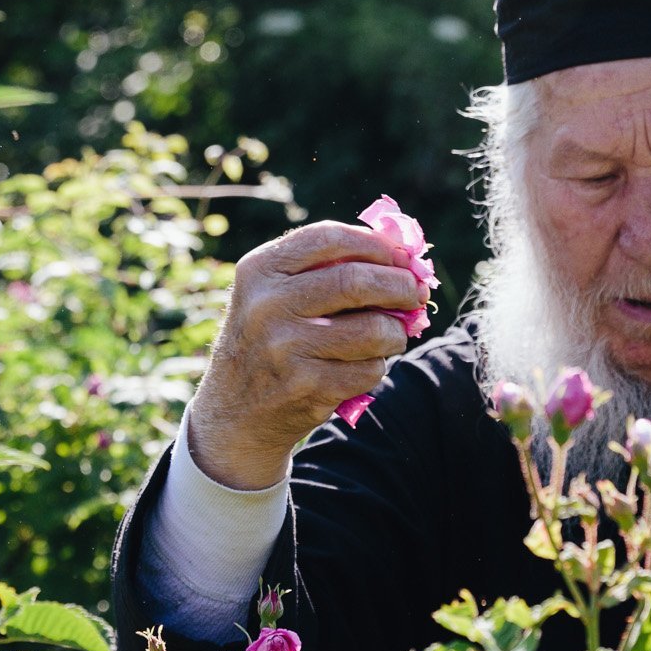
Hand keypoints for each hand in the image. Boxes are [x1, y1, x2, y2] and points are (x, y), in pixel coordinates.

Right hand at [183, 221, 431, 489]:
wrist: (235, 412)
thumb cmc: (270, 340)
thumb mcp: (273, 295)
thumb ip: (325, 270)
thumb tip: (404, 258)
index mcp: (260, 269)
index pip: (328, 238)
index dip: (375, 245)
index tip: (399, 257)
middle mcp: (268, 304)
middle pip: (356, 281)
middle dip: (400, 286)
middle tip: (416, 294)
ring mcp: (285, 347)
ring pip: (372, 329)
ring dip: (395, 333)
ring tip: (392, 336)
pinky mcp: (305, 386)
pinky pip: (368, 369)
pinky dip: (377, 367)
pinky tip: (365, 366)